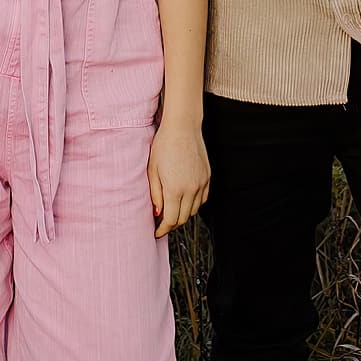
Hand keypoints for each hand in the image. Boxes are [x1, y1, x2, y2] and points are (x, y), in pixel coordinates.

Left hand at [147, 117, 209, 237]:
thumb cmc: (164, 145)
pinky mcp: (207, 177)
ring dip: (183, 214)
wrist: (183, 127)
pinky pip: (202, 199)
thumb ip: (155, 194)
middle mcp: (191, 189)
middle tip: (162, 222)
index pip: (170, 220)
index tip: (157, 232)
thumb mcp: (152, 170)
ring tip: (172, 210)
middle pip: (183, 218)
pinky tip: (185, 199)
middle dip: (172, 223)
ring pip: (194, 210)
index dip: (163, 229)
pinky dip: (194, 204)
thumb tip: (157, 213)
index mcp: (174, 189)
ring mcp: (201, 183)